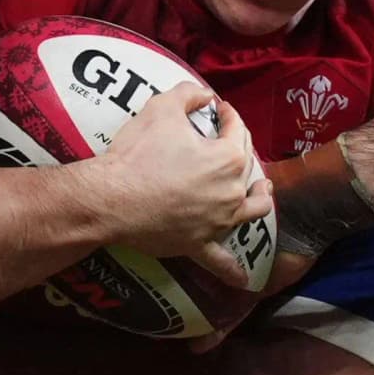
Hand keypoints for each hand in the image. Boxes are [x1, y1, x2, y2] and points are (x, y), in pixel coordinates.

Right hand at [92, 84, 269, 258]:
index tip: (219, 108)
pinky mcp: (199, 244)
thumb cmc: (137, 154)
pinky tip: (244, 280)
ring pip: (250, 212)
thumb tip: (204, 94)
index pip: (236, 129)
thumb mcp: (161, 108)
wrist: (111, 199)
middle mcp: (231, 191)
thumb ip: (188, 94)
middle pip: (246, 167)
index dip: (228, 114)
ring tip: (262, 193)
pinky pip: (220, 261)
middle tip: (229, 139)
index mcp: (229, 158)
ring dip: (259, 200)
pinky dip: (233, 270)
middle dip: (240, 148)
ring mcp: (218, 222)